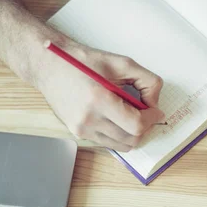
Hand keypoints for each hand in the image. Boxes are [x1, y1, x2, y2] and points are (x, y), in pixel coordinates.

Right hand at [35, 37, 164, 151]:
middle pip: (131, 139)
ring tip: (132, 116)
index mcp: (99, 99)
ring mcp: (81, 129)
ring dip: (132, 134)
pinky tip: (117, 119)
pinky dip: (118, 134)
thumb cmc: (83, 61)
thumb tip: (154, 103)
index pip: (136, 125)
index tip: (156, 112)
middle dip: (144, 128)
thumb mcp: (121, 63)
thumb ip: (147, 81)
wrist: (50, 65)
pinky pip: (107, 142)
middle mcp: (88, 119)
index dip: (151, 119)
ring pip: (120, 145)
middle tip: (146, 113)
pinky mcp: (77, 132)